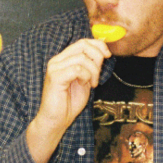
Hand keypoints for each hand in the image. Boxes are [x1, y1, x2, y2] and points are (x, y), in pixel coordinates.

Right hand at [26, 38, 109, 162]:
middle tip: (99, 73)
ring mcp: (55, 68)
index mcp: (63, 59)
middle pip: (82, 45)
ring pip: (82, 58)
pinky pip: (77, 69)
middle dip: (97, 56)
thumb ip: (91, 66)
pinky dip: (86, 77)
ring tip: (91, 83)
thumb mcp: (85, 80)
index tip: (107, 55)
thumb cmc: (68, 102)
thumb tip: (102, 53)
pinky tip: (84, 85)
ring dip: (93, 71)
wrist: (56, 120)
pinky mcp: (55, 77)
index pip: (82, 42)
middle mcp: (57, 60)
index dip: (98, 45)